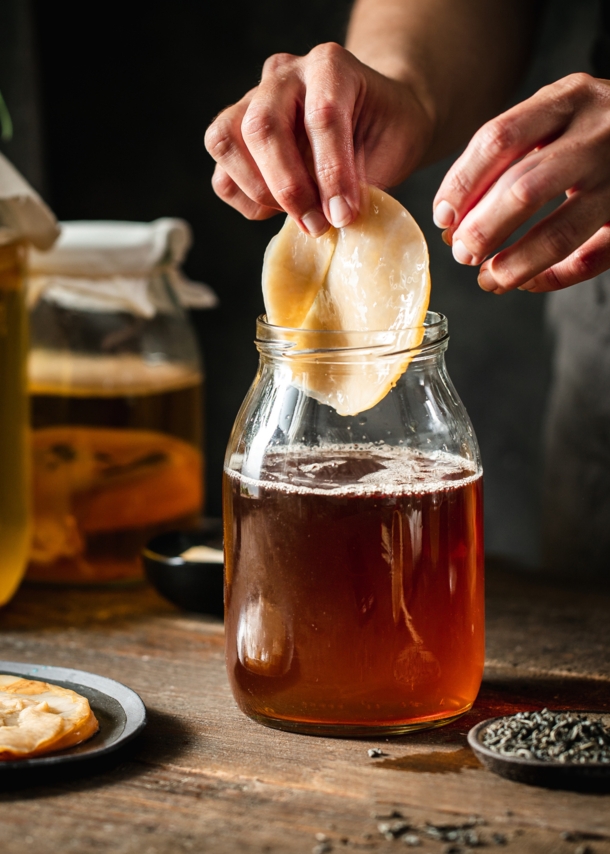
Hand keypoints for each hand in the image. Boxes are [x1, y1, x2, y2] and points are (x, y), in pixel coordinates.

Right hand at [205, 43, 432, 235]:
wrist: (374, 123)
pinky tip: (281, 210)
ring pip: (225, 142)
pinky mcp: (234, 138)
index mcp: (330, 65)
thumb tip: (334, 217)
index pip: (321, 116)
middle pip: (262, 126)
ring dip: (260, 192)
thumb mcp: (395, 148)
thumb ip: (365, 178)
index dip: (332, 173)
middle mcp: (283, 76)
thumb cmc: (385, 134)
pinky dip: (248, 202)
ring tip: (300, 215)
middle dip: (288, 187)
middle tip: (316, 223)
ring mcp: (251, 102)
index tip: (344, 215)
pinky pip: (222, 177)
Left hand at [433, 73, 609, 292]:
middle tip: (462, 253)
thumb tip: (451, 216)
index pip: (498, 140)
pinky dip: (554, 277)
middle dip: (482, 230)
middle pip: (524, 189)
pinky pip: (592, 259)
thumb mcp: (556, 113)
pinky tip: (527, 283)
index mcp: (568, 99)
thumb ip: (507, 153)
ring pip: (559, 233)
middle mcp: (598, 135)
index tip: (443, 217)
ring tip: (487, 279)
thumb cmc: (594, 128)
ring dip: (514, 264)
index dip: (462, 185)